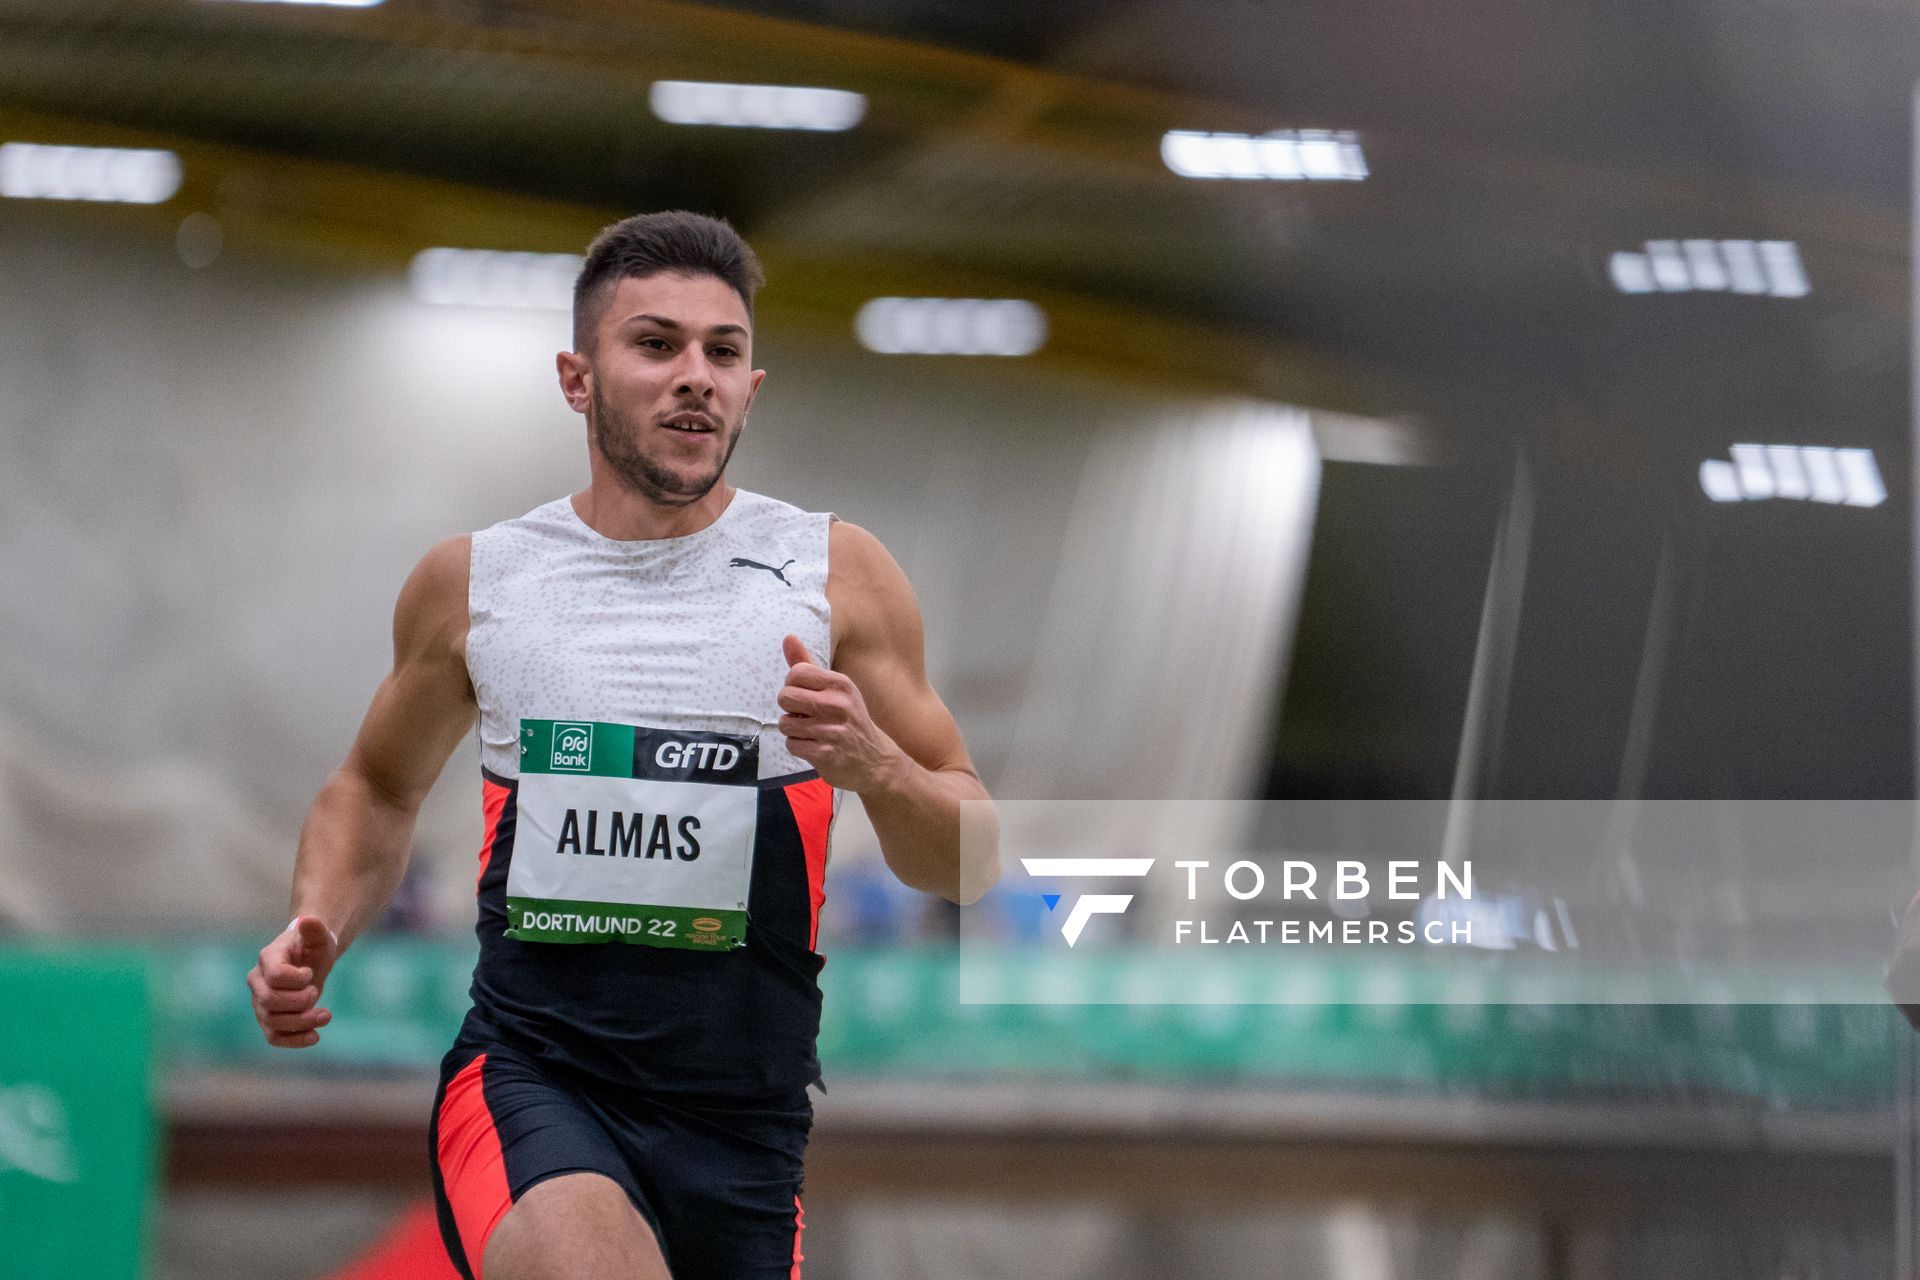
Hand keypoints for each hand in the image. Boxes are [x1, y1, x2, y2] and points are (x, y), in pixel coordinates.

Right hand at [248, 915, 338, 1048]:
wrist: (309, 962)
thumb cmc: (313, 948)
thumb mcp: (319, 937)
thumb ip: (315, 929)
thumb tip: (308, 919)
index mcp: (268, 959)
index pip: (275, 976)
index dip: (296, 980)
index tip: (310, 974)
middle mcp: (258, 982)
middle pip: (269, 1002)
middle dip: (299, 1002)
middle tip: (316, 993)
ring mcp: (260, 1003)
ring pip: (272, 1022)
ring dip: (302, 1023)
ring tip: (326, 1015)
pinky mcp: (268, 1019)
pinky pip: (274, 1037)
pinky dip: (293, 1040)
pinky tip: (315, 1037)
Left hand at [777, 634, 902, 793]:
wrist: (876, 761)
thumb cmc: (849, 720)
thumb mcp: (836, 690)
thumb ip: (808, 664)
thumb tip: (788, 637)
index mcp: (840, 684)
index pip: (796, 673)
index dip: (793, 686)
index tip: (806, 696)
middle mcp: (838, 704)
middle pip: (785, 697)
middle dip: (790, 709)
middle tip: (807, 716)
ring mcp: (832, 730)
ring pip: (785, 724)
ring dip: (794, 731)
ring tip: (813, 732)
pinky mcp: (825, 753)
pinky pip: (792, 745)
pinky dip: (799, 747)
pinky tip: (816, 746)